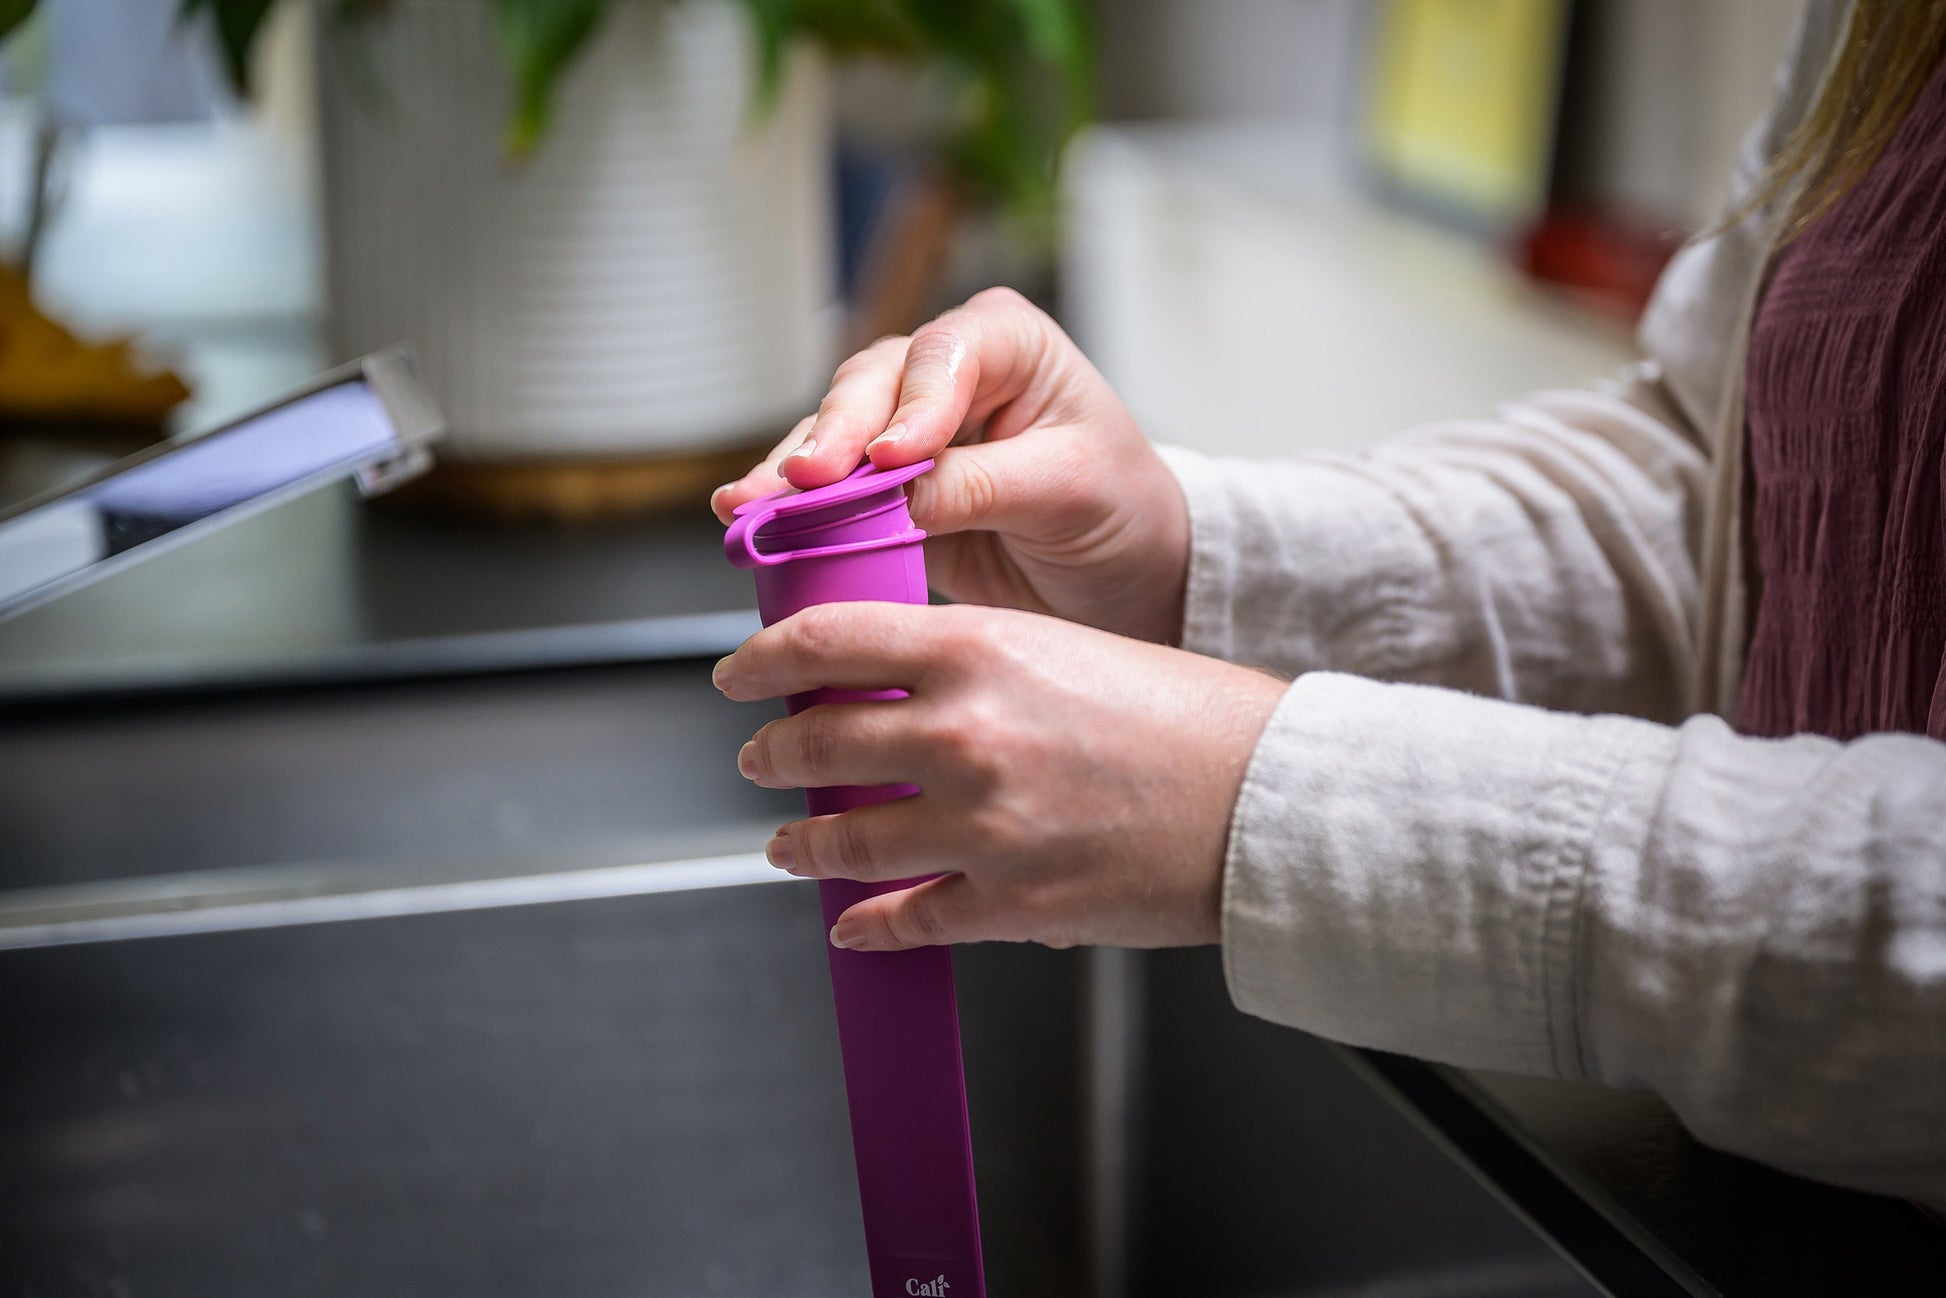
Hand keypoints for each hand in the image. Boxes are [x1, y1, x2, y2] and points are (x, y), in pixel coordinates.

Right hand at [710, 288, 1190, 644]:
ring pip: (833, 431)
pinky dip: (791, 506)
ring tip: (750, 505)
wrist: (1116, 571)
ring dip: (790, 471)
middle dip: (833, 435)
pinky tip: (752, 521)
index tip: (893, 455)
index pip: (945, 354)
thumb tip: (898, 495)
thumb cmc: (1117, 508)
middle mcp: (944, 370)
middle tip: (805, 480)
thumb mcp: (1068, 490)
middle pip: (871, 387)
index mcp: (1006, 342)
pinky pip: (825, 488)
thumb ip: (982, 484)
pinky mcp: (878, 484)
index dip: (912, 402)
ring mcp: (903, 424)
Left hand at [713, 602, 1286, 950]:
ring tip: (789, 846)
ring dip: (801, 846)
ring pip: (843, 840)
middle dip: (770, 754)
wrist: (1269, 800)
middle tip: (758, 758)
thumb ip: (969, 662)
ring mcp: (981, 826)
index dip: (762, 659)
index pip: (826, 642)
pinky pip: (905, 920)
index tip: (739, 672)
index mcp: (979, 649)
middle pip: (816, 743)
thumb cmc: (1188, 717)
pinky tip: (854, 926)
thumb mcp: (1063, 647)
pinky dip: (867, 927)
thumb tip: (891, 685)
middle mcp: (964, 734)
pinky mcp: (1008, 903)